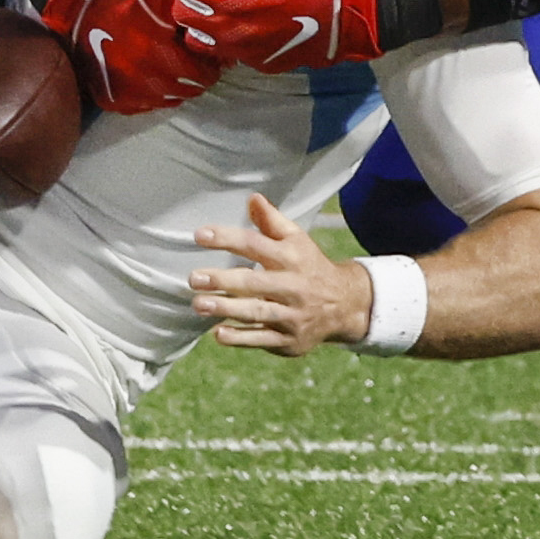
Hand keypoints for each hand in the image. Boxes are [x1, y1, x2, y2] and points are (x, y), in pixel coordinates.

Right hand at [39, 0, 219, 114]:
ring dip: (176, 88)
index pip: (202, 73)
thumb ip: (189, 14)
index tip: (210, 59)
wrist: (78, 5)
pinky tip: (151, 80)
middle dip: (197, 78)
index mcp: (162, 52)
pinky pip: (143, 106)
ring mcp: (128, 93)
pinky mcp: (113, 99)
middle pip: (188, 90)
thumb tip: (213, 30)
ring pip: (167, 100)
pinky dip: (151, 96)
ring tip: (174, 73)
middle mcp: (147, 78)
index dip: (210, 65)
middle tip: (196, 67)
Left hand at [172, 0, 380, 71]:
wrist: (346, 17)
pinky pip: (226, 53)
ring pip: (198, 41)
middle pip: (183, 16)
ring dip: (200, 24)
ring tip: (215, 12)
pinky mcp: (256, 63)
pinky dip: (224, 40)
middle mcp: (233, 28)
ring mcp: (243, 51)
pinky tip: (241, 28)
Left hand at [189, 194, 372, 356]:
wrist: (345, 305)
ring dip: (227, 309)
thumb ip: (272, 220)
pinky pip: (263, 339)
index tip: (200, 235)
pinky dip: (240, 338)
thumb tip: (252, 198)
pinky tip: (217, 333)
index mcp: (291, 258)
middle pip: (255, 283)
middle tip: (194, 278)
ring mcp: (292, 315)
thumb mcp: (297, 240)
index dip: (228, 238)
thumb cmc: (309, 266)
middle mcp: (292, 286)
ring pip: (257, 313)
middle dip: (223, 280)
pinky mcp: (290, 340)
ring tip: (199, 304)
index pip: (256, 244)